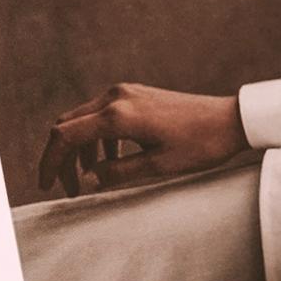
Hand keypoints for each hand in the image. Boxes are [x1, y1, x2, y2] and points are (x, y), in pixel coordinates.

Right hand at [38, 84, 247, 195]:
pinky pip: (103, 114)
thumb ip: (119, 173)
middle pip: (69, 124)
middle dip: (62, 157)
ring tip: (90, 178)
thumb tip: (88, 181)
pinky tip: (111, 159)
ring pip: (85, 119)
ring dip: (81, 148)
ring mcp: (125, 92)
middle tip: (70, 188)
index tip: (48, 186)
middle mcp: (116, 97)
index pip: (65, 136)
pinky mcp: (136, 94)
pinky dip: (99, 137)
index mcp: (118, 116)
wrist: (232, 120)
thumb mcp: (160, 167)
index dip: (52, 162)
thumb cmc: (201, 145)